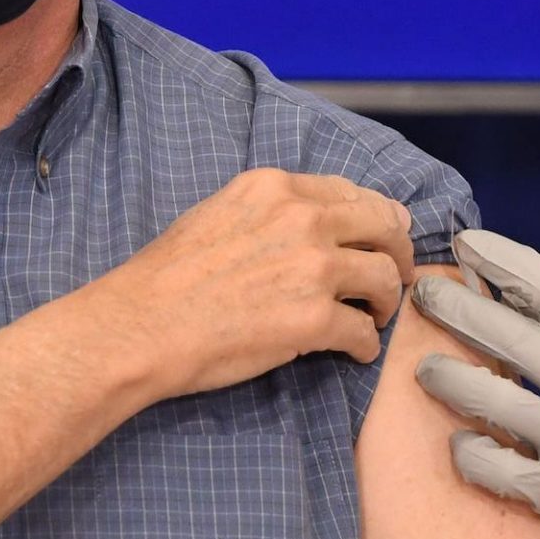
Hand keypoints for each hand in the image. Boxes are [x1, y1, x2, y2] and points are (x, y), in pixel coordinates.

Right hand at [74, 168, 415, 404]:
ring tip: (375, 317)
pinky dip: (365, 345)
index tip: (384, 235)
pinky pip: (363, 331)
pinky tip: (355, 351)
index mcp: (276, 187)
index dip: (376, 217)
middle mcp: (302, 218)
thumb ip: (270, 210)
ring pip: (385, 277)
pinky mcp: (315, 318)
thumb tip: (314, 222)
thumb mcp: (218, 212)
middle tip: (398, 276)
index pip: (351, 192)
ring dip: (386, 300)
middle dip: (399, 252)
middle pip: (384, 226)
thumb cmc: (167, 276)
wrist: (141, 326)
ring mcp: (313, 267)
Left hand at [410, 230, 539, 538]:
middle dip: (452, 308)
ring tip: (426, 369)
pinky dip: (467, 449)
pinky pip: (489, 464)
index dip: (499, 259)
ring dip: (444, 377)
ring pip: (483, 395)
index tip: (466, 245)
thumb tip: (520, 298)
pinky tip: (461, 441)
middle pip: (502, 331)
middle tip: (423, 295)